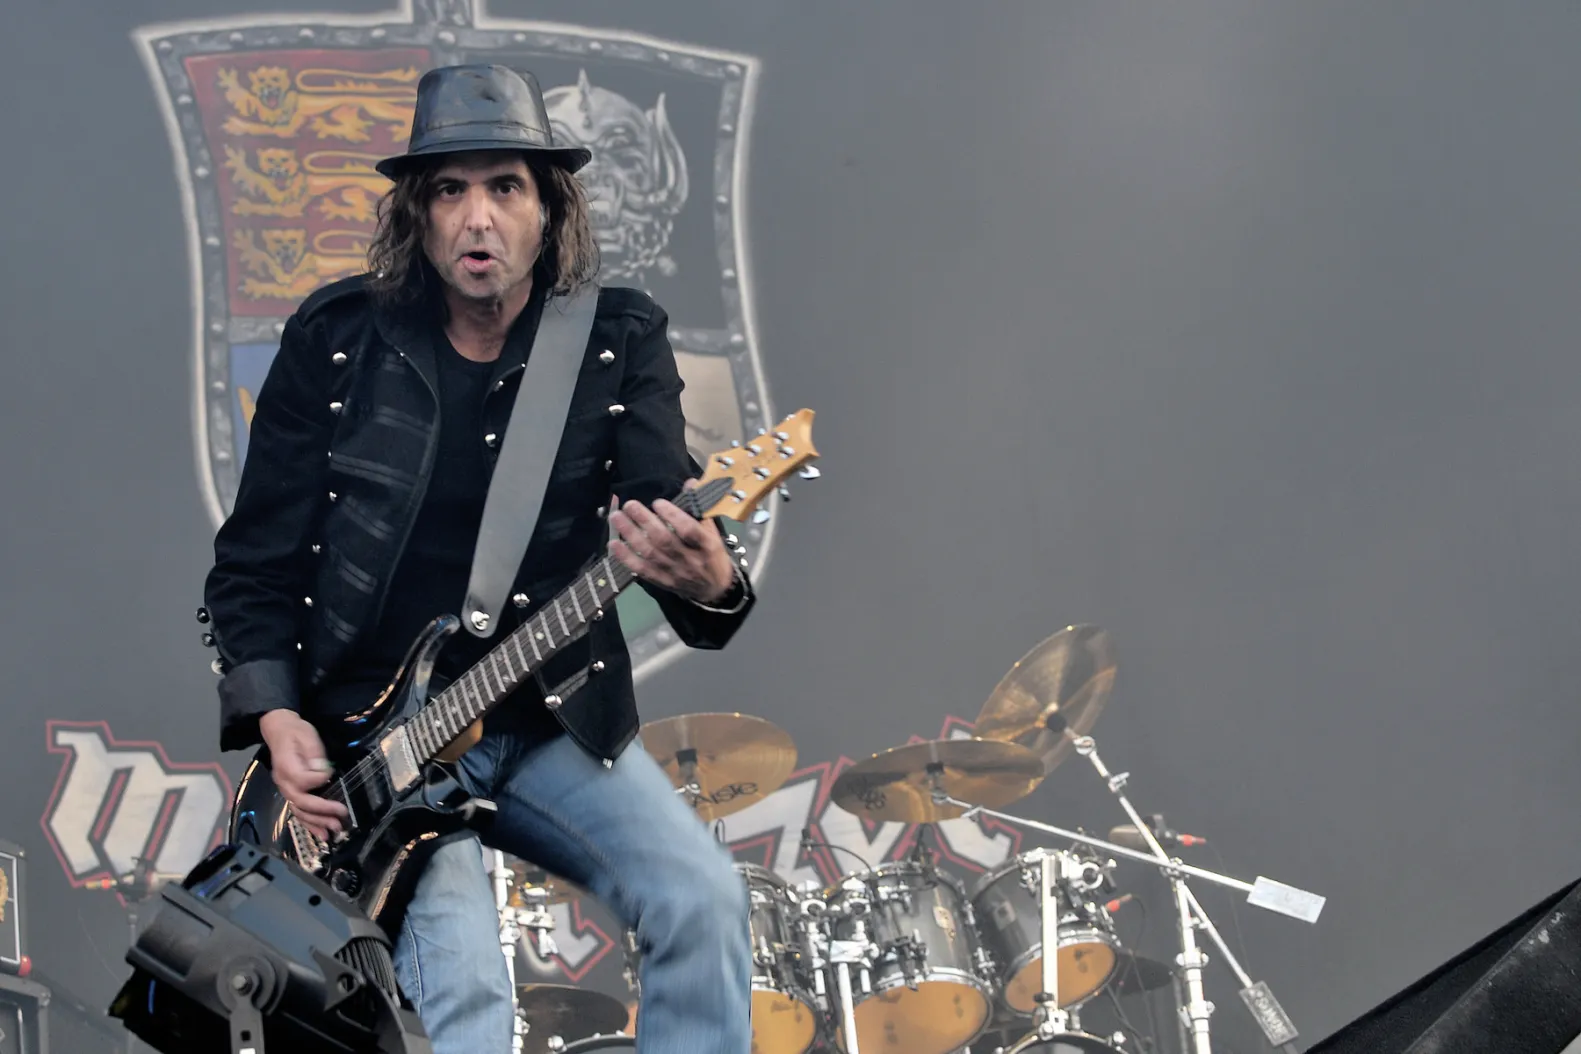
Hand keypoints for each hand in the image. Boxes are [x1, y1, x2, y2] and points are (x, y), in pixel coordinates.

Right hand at [259, 709, 347, 840]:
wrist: (279, 731)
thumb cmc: (295, 732)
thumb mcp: (307, 736)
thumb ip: (315, 754)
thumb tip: (323, 771)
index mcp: (287, 766)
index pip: (303, 780)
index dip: (318, 780)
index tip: (331, 773)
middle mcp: (283, 782)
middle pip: (301, 802)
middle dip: (322, 812)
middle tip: (340, 818)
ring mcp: (285, 789)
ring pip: (299, 812)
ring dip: (316, 823)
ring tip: (332, 831)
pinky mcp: (290, 793)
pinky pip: (298, 812)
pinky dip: (309, 824)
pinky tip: (321, 832)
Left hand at [607, 487, 734, 603]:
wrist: (714, 588)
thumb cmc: (712, 555)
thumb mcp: (713, 532)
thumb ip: (700, 509)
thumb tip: (690, 483)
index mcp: (705, 545)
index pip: (688, 530)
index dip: (672, 515)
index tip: (658, 503)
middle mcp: (689, 559)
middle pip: (664, 540)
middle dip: (644, 520)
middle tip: (630, 505)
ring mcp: (674, 572)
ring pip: (649, 553)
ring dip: (630, 534)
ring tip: (617, 518)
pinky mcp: (662, 582)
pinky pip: (641, 570)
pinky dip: (626, 557)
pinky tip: (613, 544)